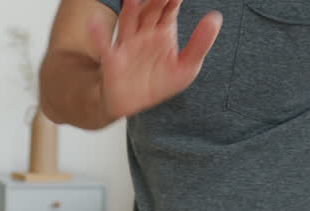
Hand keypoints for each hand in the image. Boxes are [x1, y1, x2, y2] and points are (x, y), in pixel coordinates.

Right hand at [88, 0, 222, 120]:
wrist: (131, 103)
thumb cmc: (158, 82)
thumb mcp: (186, 67)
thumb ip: (200, 43)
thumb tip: (215, 16)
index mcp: (163, 30)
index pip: (170, 7)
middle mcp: (144, 32)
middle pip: (150, 9)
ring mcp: (127, 43)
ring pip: (129, 21)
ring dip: (130, 8)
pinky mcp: (113, 59)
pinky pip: (104, 46)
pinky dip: (98, 35)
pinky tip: (93, 23)